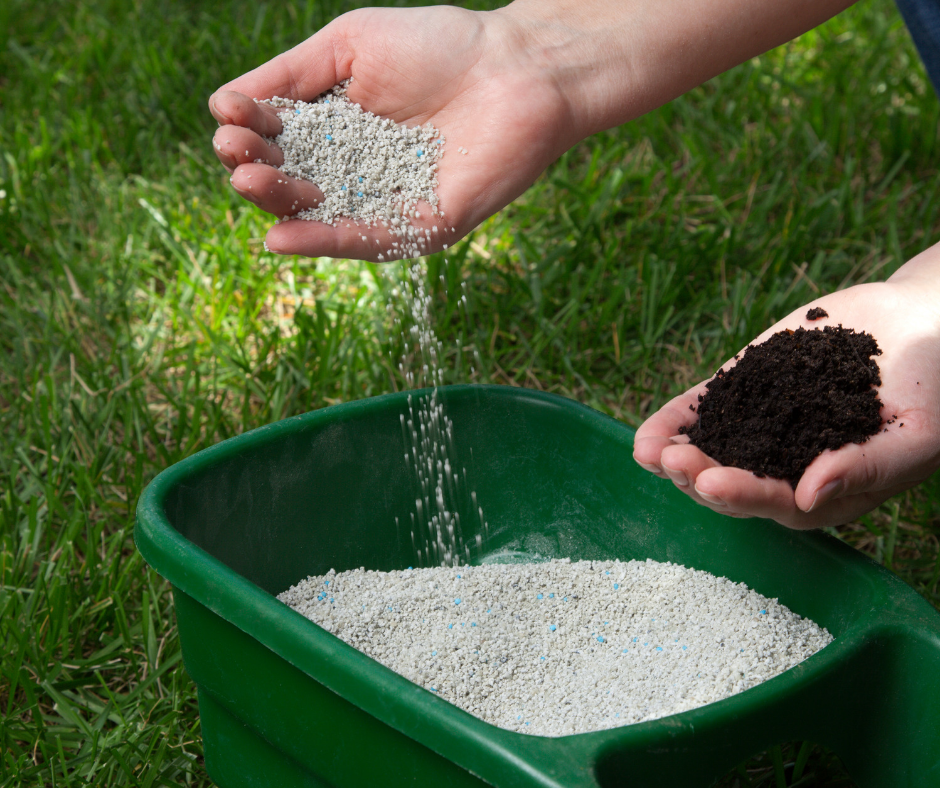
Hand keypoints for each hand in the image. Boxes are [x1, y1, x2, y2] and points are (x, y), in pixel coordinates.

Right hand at [208, 5, 578, 260]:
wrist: (517, 67)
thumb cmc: (439, 47)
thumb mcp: (349, 47)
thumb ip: (290, 76)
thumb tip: (222, 104)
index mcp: (337, 130)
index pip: (278, 142)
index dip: (249, 132)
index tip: (231, 117)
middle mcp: (356, 173)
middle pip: (291, 184)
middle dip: (256, 170)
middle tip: (237, 155)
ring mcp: (387, 204)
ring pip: (321, 216)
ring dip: (279, 205)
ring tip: (248, 183)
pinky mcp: (421, 229)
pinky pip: (367, 239)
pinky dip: (324, 241)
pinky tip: (282, 235)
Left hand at [633, 249, 939, 528]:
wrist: (918, 325)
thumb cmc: (930, 387)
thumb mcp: (916, 434)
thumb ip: (865, 466)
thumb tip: (806, 495)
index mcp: (826, 491)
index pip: (776, 502)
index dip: (743, 494)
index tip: (712, 482)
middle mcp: (785, 467)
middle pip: (732, 483)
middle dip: (697, 476)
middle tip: (670, 461)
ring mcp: (760, 430)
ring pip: (710, 452)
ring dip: (675, 455)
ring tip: (648, 452)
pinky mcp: (744, 392)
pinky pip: (703, 411)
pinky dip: (675, 422)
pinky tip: (646, 435)